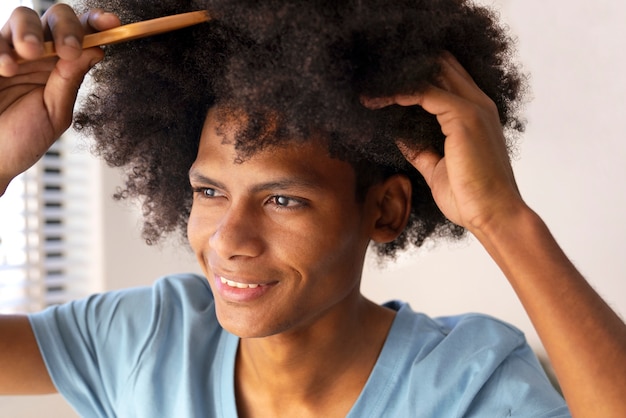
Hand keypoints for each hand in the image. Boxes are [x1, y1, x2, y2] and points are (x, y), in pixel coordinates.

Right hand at [0, 5, 119, 194]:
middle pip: (57, 16)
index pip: (84, 34)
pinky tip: (6, 69)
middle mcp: (40, 53)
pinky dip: (3, 50)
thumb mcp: (54, 112)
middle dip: (67, 27)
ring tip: (29, 53)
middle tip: (67, 49)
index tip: (112, 24)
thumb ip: (70, 80)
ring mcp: (11, 50)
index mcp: (63, 65)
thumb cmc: (22, 138)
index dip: (99, 23)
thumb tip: (96, 49)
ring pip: (24, 15)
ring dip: (31, 31)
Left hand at [363, 53, 524, 233]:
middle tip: (371, 80)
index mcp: (475, 113)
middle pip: (439, 64)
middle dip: (403, 69)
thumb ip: (420, 149)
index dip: (414, 74)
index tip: (382, 86)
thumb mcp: (437, 168)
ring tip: (367, 89)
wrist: (493, 216)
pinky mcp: (464, 117)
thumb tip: (400, 136)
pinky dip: (398, 93)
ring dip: (396, 78)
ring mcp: (473, 107)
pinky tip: (376, 100)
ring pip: (431, 72)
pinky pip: (424, 92)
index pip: (445, 75)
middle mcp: (478, 103)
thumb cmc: (470, 197)